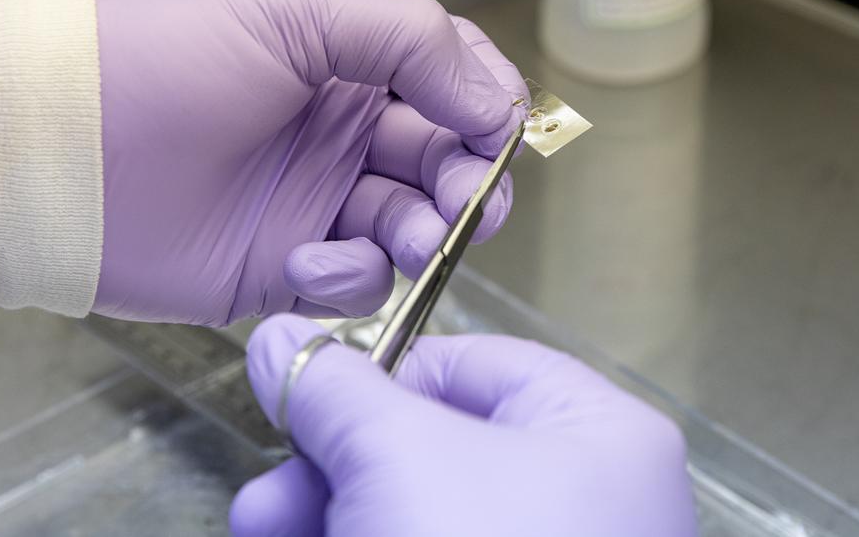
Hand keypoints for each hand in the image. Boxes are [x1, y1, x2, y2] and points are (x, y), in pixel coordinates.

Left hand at [93, 0, 525, 324]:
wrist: (53, 144)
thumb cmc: (161, 58)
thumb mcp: (291, 15)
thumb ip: (407, 38)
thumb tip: (498, 100)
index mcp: (349, 66)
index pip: (454, 83)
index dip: (489, 106)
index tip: (497, 127)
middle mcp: (343, 134)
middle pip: (449, 163)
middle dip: (473, 182)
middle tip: (466, 198)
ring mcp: (317, 203)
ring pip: (415, 226)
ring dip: (429, 233)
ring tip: (409, 234)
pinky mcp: (283, 269)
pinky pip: (354, 281)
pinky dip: (350, 275)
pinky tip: (307, 258)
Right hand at [229, 315, 698, 536]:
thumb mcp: (396, 458)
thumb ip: (338, 392)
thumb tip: (280, 341)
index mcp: (598, 436)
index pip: (477, 366)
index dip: (380, 375)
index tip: (302, 399)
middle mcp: (586, 505)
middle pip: (436, 451)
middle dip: (334, 467)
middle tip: (268, 493)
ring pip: (419, 517)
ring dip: (330, 519)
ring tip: (261, 528)